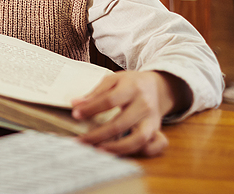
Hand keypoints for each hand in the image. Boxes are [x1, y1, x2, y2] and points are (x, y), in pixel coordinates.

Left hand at [70, 70, 187, 156]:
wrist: (156, 86)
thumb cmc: (131, 83)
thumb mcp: (113, 80)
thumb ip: (96, 92)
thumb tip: (76, 104)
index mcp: (132, 88)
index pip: (110, 100)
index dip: (91, 108)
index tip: (76, 114)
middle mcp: (144, 105)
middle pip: (121, 124)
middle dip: (98, 135)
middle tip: (81, 141)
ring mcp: (152, 119)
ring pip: (139, 139)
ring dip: (117, 148)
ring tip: (98, 150)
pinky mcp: (157, 130)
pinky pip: (157, 145)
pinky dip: (143, 151)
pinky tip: (125, 152)